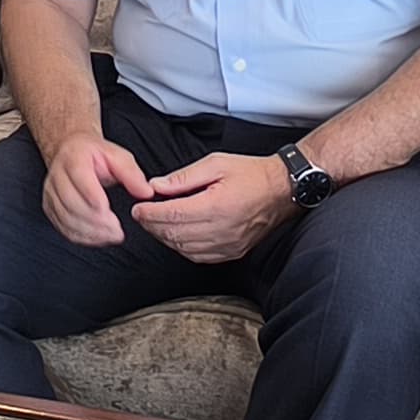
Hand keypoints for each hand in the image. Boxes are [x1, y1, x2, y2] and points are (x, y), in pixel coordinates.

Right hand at [40, 133, 154, 246]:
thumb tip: (145, 192)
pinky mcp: (50, 208)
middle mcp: (57, 176)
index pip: (79, 177)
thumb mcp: (117, 156)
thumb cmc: (94, 155)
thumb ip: (132, 174)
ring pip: (65, 218)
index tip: (108, 210)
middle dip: (95, 220)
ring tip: (111, 236)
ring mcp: (51, 193)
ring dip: (89, 232)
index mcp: (74, 158)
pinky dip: (81, 237)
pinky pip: (63, 227)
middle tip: (116, 230)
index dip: (92, 196)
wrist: (71, 152)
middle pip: (71, 202)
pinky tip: (98, 238)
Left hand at [129, 150, 297, 264]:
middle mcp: (222, 229)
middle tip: (142, 215)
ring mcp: (228, 244)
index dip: (150, 213)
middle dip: (153, 225)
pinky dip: (182, 248)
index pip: (172, 215)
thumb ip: (183, 177)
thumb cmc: (251, 174)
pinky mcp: (232, 252)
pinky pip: (198, 256)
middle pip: (175, 234)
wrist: (281, 190)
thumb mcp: (216, 163)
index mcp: (217, 205)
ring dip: (165, 238)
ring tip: (156, 223)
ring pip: (184, 248)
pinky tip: (176, 236)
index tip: (138, 208)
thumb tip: (156, 186)